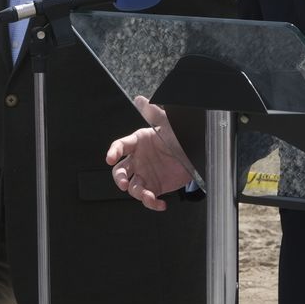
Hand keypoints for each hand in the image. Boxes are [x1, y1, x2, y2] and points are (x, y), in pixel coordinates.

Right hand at [105, 96, 193, 211]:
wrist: (194, 152)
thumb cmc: (178, 135)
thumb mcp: (168, 123)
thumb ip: (154, 113)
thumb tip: (140, 99)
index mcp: (137, 142)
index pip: (120, 146)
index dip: (114, 151)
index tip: (110, 158)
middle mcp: (138, 159)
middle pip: (120, 171)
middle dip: (119, 178)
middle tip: (123, 183)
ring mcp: (145, 174)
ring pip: (133, 186)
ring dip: (137, 193)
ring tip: (148, 196)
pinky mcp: (154, 186)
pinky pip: (148, 198)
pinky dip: (152, 204)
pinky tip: (161, 204)